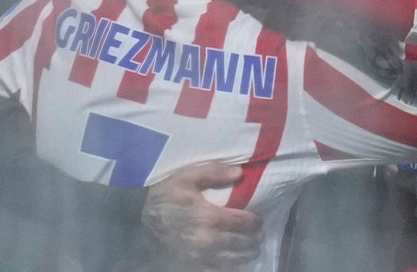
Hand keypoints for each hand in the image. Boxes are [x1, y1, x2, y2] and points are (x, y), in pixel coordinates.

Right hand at [142, 163, 262, 270]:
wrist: (137, 218)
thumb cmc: (166, 195)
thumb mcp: (188, 176)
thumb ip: (215, 172)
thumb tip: (240, 173)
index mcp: (210, 217)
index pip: (244, 223)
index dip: (256, 222)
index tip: (260, 219)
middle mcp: (208, 240)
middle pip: (242, 244)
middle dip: (254, 240)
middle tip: (260, 235)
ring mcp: (199, 256)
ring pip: (232, 261)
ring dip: (246, 255)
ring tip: (252, 249)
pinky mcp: (190, 264)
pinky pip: (216, 270)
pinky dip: (229, 267)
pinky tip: (234, 262)